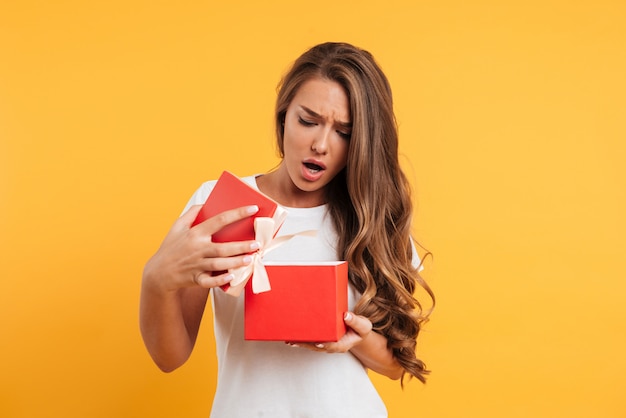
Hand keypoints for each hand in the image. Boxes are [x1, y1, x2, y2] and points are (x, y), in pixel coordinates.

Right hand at [143, 204, 260, 292]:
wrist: (158, 273)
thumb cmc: (170, 247)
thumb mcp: (177, 226)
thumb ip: (191, 213)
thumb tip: (206, 203)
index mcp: (195, 233)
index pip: (219, 220)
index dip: (237, 213)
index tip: (253, 208)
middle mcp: (197, 249)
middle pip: (222, 247)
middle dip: (241, 246)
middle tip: (257, 243)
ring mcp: (197, 265)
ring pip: (219, 264)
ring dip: (235, 262)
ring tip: (250, 258)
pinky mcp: (196, 279)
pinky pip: (210, 281)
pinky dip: (220, 280)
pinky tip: (232, 277)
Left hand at [285, 312, 372, 352]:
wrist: (358, 332)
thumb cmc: (360, 329)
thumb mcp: (363, 326)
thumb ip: (356, 321)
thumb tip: (346, 315)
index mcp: (342, 345)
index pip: (332, 346)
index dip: (325, 345)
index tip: (318, 343)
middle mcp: (332, 346)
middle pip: (317, 347)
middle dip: (306, 344)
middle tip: (294, 341)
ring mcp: (326, 344)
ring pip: (312, 345)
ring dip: (300, 343)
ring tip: (289, 340)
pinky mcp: (322, 340)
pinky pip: (310, 341)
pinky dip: (301, 339)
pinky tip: (291, 338)